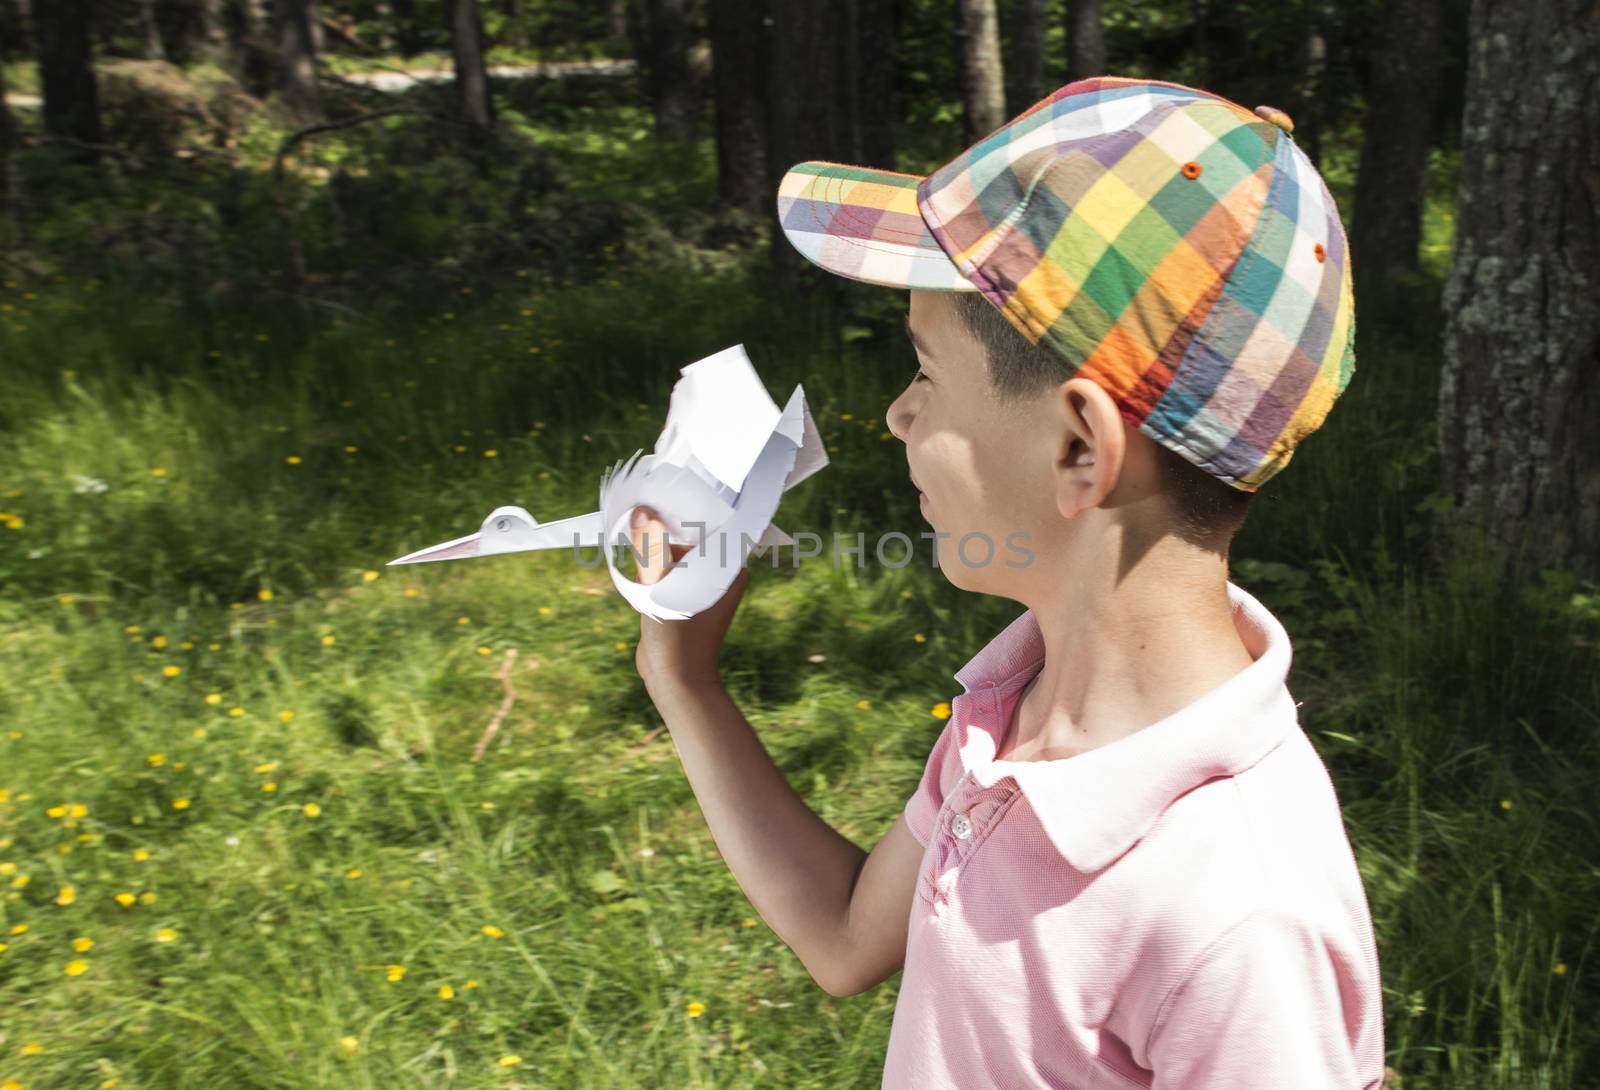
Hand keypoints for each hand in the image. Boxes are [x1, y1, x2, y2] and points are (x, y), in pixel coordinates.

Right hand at [629, 504, 749, 690]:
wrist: (675, 683)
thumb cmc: (678, 640)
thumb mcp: (660, 587)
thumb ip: (652, 549)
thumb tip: (642, 512)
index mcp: (729, 568)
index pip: (707, 527)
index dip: (680, 515)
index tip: (654, 503)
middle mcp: (720, 574)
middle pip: (687, 540)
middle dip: (663, 536)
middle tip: (640, 526)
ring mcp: (701, 586)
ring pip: (674, 556)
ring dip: (655, 555)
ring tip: (640, 555)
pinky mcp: (683, 597)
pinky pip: (667, 572)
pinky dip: (652, 571)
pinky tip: (640, 576)